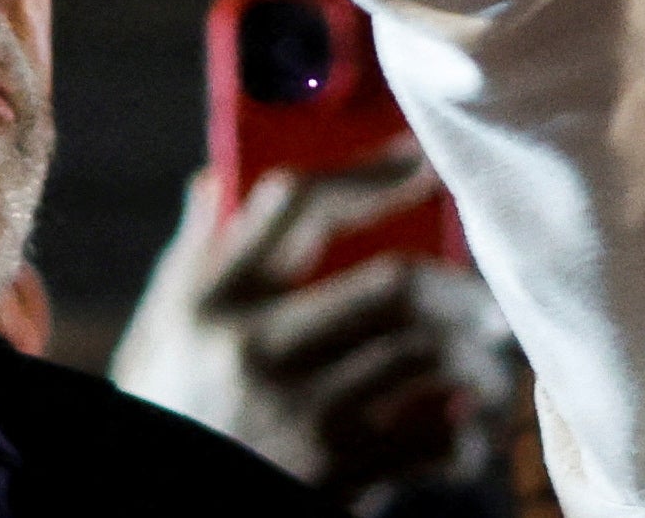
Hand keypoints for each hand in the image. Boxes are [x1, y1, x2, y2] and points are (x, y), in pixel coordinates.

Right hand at [109, 158, 514, 503]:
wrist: (165, 514)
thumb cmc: (170, 412)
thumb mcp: (158, 332)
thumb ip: (192, 257)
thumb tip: (215, 181)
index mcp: (212, 302)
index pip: (296, 204)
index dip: (369, 173)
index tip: (420, 161)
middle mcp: (258, 351)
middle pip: (392, 284)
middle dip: (456, 285)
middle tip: (486, 298)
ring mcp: (301, 416)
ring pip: (425, 355)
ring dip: (471, 357)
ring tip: (482, 364)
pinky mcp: (338, 477)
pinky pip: (433, 440)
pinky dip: (461, 435)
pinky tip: (459, 432)